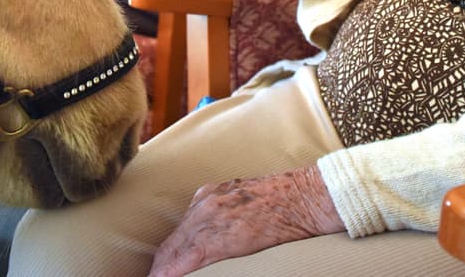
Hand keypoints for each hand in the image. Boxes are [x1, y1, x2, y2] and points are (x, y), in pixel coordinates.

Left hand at [148, 166, 343, 276]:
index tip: (160, 269)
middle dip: (160, 265)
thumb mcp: (244, 199)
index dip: (169, 254)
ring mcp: (212, 219)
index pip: (180, 231)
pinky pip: (190, 259)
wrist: (304, 196)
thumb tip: (218, 234)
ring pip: (175, 252)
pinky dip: (174, 272)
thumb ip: (225, 212)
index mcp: (209, 195)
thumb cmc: (283, 199)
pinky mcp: (223, 236)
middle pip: (172, 243)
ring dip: (164, 271)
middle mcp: (205, 205)